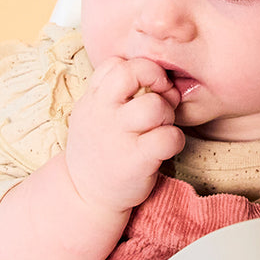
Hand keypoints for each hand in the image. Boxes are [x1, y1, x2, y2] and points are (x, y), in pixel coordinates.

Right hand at [64, 56, 185, 214]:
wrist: (84, 195)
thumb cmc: (100, 149)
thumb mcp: (95, 114)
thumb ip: (120, 94)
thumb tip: (166, 82)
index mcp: (93, 99)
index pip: (116, 63)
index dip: (140, 69)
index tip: (148, 86)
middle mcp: (102, 113)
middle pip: (134, 72)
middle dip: (157, 80)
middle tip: (162, 99)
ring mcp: (118, 137)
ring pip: (155, 106)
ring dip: (167, 114)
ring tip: (161, 128)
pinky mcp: (136, 161)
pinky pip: (169, 137)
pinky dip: (175, 139)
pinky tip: (166, 147)